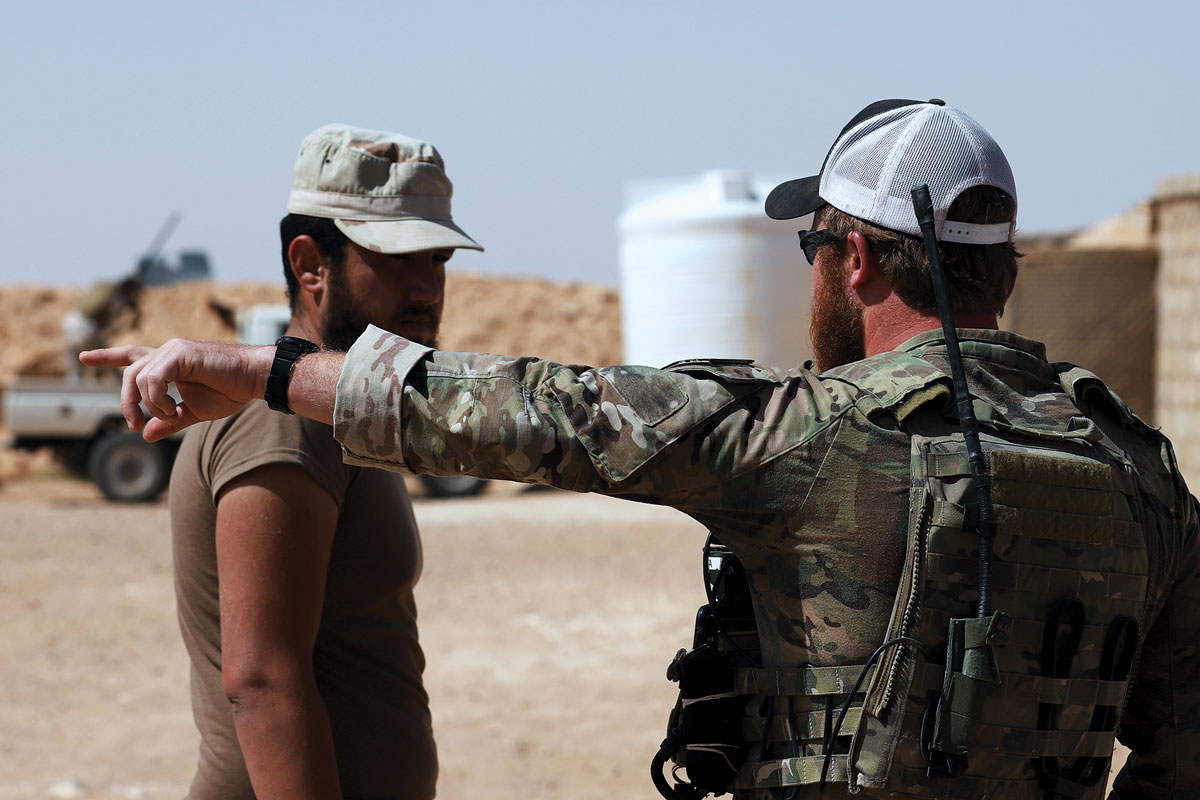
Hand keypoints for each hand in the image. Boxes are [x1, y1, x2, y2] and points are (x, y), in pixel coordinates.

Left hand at [80, 339, 272, 440]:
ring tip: (170, 417)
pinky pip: (154, 380)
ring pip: (139, 379)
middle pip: (129, 374)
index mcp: (169, 363)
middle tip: (135, 426)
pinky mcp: (181, 353)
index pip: (131, 355)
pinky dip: (158, 400)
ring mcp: (173, 350)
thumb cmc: (231, 391)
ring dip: (149, 405)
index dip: (107, 357)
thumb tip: (145, 434)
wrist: (255, 379)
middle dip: (126, 403)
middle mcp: (167, 352)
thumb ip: (169, 421)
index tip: (84, 357)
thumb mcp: (194, 411)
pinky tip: (173, 410)